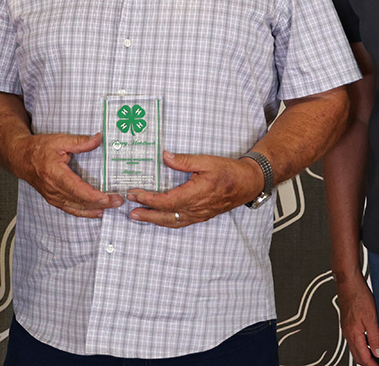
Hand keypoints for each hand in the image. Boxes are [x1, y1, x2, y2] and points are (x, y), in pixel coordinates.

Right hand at [13, 132, 122, 217]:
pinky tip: (96, 212)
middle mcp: (53, 189)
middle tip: (117, 200)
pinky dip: (84, 212)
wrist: (20, 158)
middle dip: (101, 203)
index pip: (77, 189)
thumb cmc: (38, 149)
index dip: (93, 196)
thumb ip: (80, 141)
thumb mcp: (60, 140)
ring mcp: (53, 196)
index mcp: (55, 174)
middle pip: (80, 201)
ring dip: (95, 209)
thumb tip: (98, 139)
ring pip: (76, 208)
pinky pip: (70, 209)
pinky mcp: (53, 199)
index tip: (107, 197)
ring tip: (111, 206)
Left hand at [125, 151, 260, 226]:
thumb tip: (165, 156)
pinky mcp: (201, 215)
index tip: (135, 194)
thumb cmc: (229, 172)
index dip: (149, 199)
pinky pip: (180, 222)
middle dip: (146, 214)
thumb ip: (184, 161)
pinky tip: (160, 218)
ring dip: (154, 220)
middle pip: (166, 216)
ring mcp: (199, 214)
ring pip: (172, 221)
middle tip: (131, 212)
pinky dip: (167, 221)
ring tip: (139, 217)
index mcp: (196, 194)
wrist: (247, 183)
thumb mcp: (206, 161)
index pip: (166, 200)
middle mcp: (196, 208)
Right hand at [334, 272, 378, 365]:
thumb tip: (378, 352)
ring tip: (377, 356)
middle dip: (368, 363)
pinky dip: (363, 345)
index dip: (373, 365)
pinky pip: (354, 340)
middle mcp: (348, 333)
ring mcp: (347, 328)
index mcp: (353, 334)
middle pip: (358, 356)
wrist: (348, 282)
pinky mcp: (348, 322)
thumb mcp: (372, 318)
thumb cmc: (358, 296)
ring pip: (356, 348)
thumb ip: (375, 337)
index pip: (363, 358)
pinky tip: (370, 341)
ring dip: (366, 355)